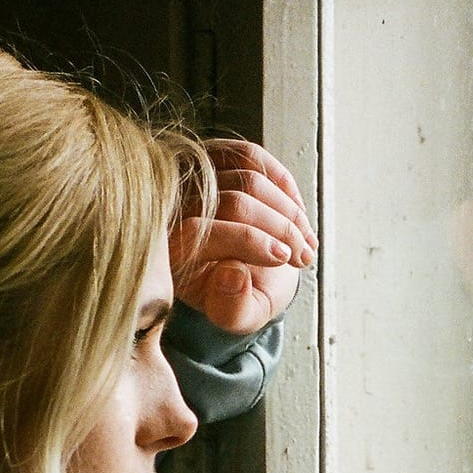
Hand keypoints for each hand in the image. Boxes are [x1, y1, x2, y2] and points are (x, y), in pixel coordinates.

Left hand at [171, 139, 315, 335]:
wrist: (248, 272)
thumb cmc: (239, 295)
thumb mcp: (237, 316)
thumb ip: (232, 309)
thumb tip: (231, 273)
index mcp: (167, 249)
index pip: (201, 231)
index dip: (249, 242)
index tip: (285, 258)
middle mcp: (172, 207)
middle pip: (231, 201)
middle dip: (278, 227)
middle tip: (303, 254)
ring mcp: (191, 176)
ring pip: (249, 178)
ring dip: (288, 210)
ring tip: (305, 239)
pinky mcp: (213, 156)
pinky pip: (252, 156)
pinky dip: (283, 182)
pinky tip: (296, 210)